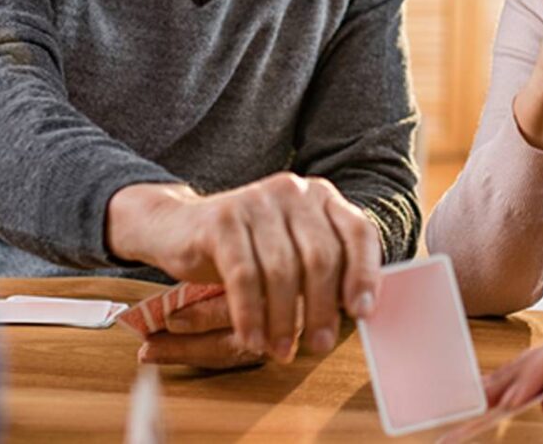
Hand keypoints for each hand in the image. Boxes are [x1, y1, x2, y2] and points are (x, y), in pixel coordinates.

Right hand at [106, 173, 379, 363]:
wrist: (178, 228)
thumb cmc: (246, 249)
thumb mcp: (291, 253)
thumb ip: (325, 272)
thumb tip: (359, 314)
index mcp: (320, 197)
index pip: (357, 232)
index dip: (365, 274)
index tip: (362, 313)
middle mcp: (292, 192)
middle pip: (321, 256)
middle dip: (322, 309)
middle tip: (318, 346)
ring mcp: (256, 201)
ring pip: (282, 271)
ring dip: (284, 320)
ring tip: (281, 351)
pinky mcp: (222, 220)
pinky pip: (244, 276)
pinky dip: (251, 315)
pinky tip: (253, 339)